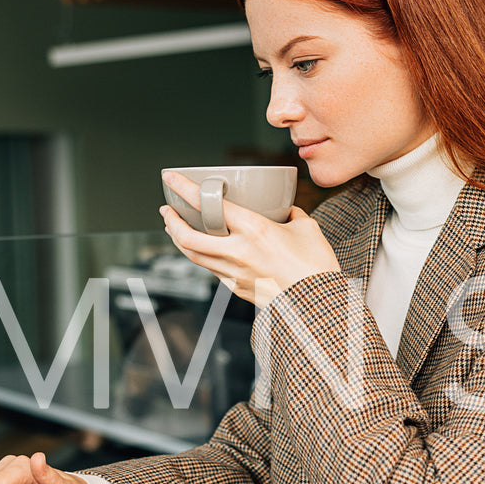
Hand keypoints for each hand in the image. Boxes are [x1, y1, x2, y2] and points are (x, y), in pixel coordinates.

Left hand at [160, 171, 339, 308]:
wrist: (318, 304)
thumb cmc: (316, 268)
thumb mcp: (308, 228)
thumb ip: (292, 214)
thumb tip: (286, 210)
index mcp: (255, 230)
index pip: (210, 206)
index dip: (185, 189)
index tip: (171, 179)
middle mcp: (239, 252)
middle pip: (189, 237)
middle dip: (171, 222)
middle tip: (166, 210)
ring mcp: (235, 273)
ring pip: (194, 256)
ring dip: (180, 240)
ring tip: (176, 229)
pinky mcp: (238, 288)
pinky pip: (212, 269)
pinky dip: (203, 257)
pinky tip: (204, 251)